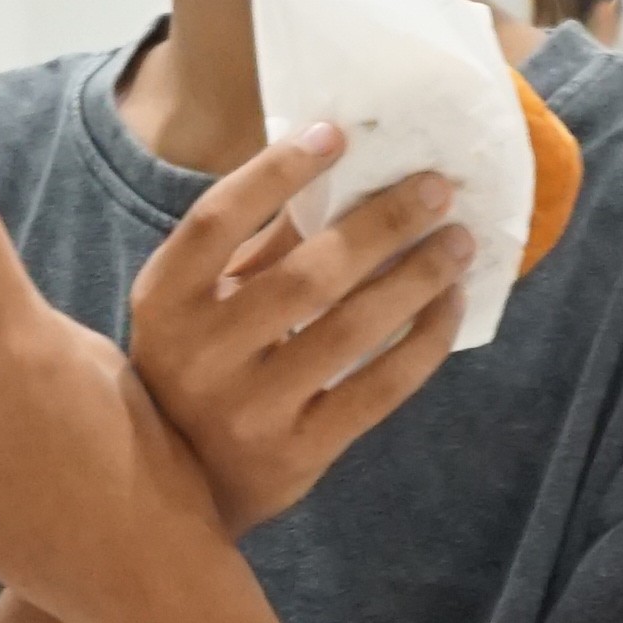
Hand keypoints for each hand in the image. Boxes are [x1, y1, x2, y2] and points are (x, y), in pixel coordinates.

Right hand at [128, 127, 471, 531]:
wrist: (181, 489)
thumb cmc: (199, 366)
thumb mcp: (202, 304)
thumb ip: (257, 247)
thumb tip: (340, 175)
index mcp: (164, 302)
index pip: (216, 220)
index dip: (275, 172)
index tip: (335, 133)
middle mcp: (199, 355)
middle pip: (305, 274)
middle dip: (381, 224)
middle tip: (436, 187)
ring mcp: (248, 409)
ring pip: (352, 329)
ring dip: (417, 276)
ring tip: (457, 240)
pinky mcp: (297, 453)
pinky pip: (379, 388)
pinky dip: (423, 340)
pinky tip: (449, 302)